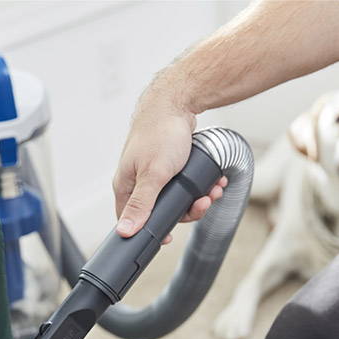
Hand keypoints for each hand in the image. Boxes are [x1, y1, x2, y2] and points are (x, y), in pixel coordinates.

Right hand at [113, 81, 226, 243]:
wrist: (177, 101)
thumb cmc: (160, 133)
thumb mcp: (153, 175)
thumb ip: (141, 205)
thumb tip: (125, 232)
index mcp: (125, 186)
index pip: (130, 220)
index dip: (149, 231)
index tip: (169, 237)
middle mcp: (137, 181)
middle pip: (159, 211)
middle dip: (185, 211)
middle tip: (201, 204)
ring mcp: (153, 173)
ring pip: (176, 198)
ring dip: (197, 198)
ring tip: (212, 191)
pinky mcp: (168, 165)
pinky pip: (185, 185)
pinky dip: (200, 186)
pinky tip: (213, 182)